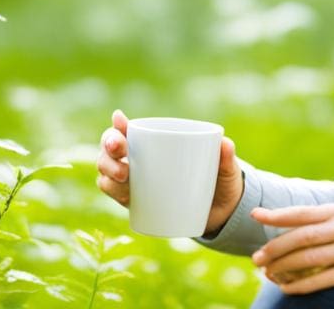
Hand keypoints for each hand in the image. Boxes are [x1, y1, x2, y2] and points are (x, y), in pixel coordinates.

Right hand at [96, 110, 244, 235]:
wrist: (219, 214)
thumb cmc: (220, 181)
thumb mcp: (226, 168)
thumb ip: (226, 156)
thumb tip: (225, 144)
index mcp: (159, 143)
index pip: (132, 130)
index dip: (120, 124)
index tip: (119, 119)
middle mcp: (141, 159)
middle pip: (112, 147)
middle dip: (109, 145)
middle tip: (119, 148)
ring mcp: (136, 181)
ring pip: (107, 169)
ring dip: (107, 168)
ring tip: (123, 173)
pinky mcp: (137, 202)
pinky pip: (114, 193)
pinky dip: (111, 190)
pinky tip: (118, 188)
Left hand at [249, 204, 333, 293]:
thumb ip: (327, 217)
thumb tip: (293, 220)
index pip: (303, 213)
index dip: (277, 215)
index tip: (256, 216)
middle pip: (301, 238)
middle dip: (275, 248)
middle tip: (256, 258)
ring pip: (309, 260)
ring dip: (284, 268)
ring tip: (268, 273)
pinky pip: (323, 280)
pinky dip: (302, 286)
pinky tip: (288, 288)